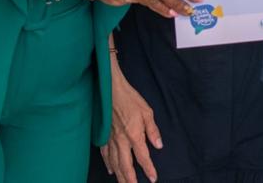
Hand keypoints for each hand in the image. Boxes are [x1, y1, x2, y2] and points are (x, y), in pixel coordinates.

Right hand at [100, 62, 162, 182]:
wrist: (111, 90)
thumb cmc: (130, 99)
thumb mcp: (147, 112)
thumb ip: (153, 131)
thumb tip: (159, 145)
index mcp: (134, 135)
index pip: (143, 157)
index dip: (148, 169)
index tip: (153, 178)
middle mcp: (122, 140)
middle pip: (126, 166)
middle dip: (131, 180)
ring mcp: (110, 139)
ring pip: (114, 163)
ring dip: (119, 176)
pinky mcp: (103, 136)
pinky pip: (105, 154)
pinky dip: (108, 164)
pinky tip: (110, 170)